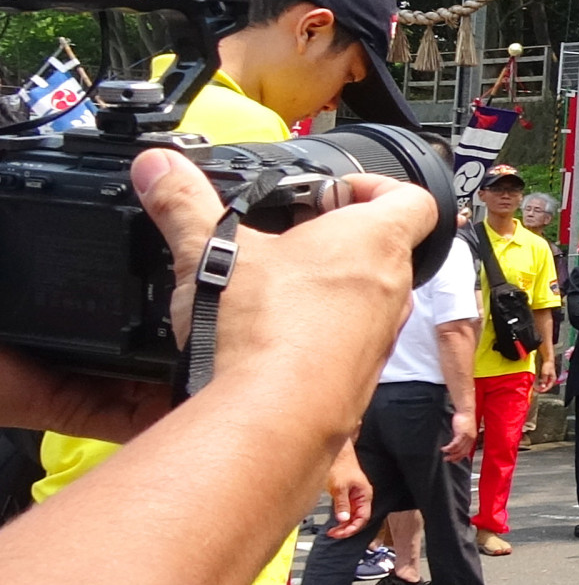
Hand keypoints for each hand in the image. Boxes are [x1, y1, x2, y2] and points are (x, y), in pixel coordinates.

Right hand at [0, 150, 428, 443]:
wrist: (274, 418)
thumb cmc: (263, 329)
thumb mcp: (210, 251)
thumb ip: (183, 202)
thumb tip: (158, 165)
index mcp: (375, 241)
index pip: (414, 199)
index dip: (379, 186)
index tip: (335, 190)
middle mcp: (392, 289)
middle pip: (383, 247)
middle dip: (335, 237)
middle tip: (286, 238)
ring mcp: (381, 337)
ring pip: (366, 297)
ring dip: (326, 287)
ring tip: (270, 289)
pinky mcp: (360, 376)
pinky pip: (348, 343)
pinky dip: (318, 334)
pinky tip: (270, 339)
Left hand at [322, 444, 373, 539]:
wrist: (337, 452)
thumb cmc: (341, 464)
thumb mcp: (339, 487)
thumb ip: (342, 504)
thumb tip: (343, 519)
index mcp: (364, 494)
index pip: (363, 518)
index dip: (353, 528)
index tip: (341, 533)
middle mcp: (362, 496)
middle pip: (358, 519)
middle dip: (347, 528)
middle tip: (334, 534)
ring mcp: (354, 495)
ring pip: (352, 515)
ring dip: (343, 524)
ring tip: (332, 530)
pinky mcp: (346, 494)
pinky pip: (346, 510)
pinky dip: (340, 517)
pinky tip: (333, 521)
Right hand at [441, 408, 476, 462]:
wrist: (466, 411)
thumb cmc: (464, 418)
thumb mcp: (464, 429)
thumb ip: (461, 436)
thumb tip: (455, 442)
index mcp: (472, 438)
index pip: (467, 451)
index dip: (460, 457)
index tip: (454, 460)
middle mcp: (471, 439)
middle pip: (463, 452)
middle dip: (455, 458)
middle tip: (447, 460)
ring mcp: (467, 437)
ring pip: (458, 449)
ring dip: (450, 453)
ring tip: (444, 454)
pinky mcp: (462, 434)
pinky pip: (455, 444)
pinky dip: (449, 448)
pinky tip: (444, 449)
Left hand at [534, 354, 557, 393]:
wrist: (547, 360)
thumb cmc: (547, 366)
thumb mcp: (545, 374)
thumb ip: (544, 380)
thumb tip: (542, 386)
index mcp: (553, 379)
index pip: (549, 387)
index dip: (544, 389)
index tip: (539, 391)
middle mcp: (551, 379)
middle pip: (547, 386)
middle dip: (542, 388)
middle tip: (537, 390)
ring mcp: (549, 377)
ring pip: (545, 384)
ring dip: (541, 386)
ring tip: (536, 387)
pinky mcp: (546, 375)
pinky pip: (543, 381)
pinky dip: (540, 382)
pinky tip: (537, 383)